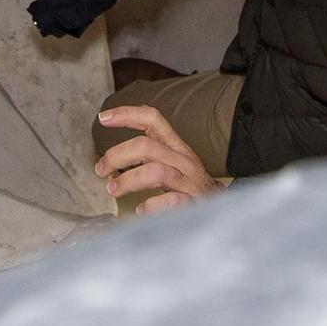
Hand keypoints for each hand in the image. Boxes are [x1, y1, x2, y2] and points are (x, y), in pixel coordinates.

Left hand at [94, 104, 218, 214]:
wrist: (225, 211)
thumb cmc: (191, 188)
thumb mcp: (173, 165)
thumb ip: (148, 157)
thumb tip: (110, 162)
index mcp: (176, 147)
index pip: (153, 119)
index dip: (127, 114)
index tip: (103, 117)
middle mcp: (183, 161)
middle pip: (146, 146)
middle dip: (117, 155)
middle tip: (101, 169)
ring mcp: (190, 182)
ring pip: (156, 172)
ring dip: (128, 180)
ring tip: (113, 190)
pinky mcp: (194, 204)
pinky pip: (172, 201)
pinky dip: (152, 206)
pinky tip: (142, 211)